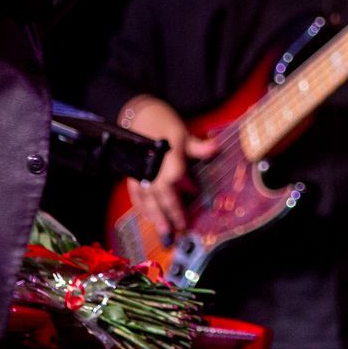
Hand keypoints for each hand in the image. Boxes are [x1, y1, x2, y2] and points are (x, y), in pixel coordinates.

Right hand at [118, 96, 219, 241]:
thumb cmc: (163, 123)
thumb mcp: (183, 132)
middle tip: (176, 233)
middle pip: (158, 195)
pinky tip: (149, 218)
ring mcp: (139, 172)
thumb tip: (215, 148)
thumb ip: (198, 146)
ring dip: (155, 216)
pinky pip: (136, 194)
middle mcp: (150, 167)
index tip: (192, 201)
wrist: (139, 115)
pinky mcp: (132, 174)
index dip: (183, 192)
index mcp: (164, 156)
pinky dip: (142, 207)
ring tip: (164, 233)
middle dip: (167, 215)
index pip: (174, 179)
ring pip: (146, 198)